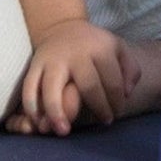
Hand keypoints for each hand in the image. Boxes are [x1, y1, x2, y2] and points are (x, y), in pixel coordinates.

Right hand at [13, 18, 139, 134]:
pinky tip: (39, 122)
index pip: (112, 80)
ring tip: (63, 131)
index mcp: (99, 48)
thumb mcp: (118, 48)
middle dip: (98, 107)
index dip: (116, 101)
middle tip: (104, 122)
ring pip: (52, 88)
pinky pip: (29, 88)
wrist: (62, 28)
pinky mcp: (35, 65)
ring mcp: (53, 60)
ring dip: (57, 112)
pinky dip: (31, 106)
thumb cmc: (94, 45)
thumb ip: (130, 69)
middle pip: (88, 85)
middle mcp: (76, 54)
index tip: (116, 114)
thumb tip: (127, 93)